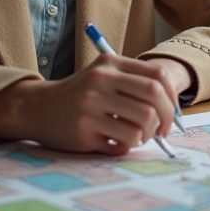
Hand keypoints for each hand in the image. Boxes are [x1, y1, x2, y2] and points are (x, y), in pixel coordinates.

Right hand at [0, 55, 181, 153]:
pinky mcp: (84, 129)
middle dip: (165, 119)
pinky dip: (126, 147)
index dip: (172, 97)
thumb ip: (134, 84)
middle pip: (154, 98)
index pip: (157, 75)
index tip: (172, 113)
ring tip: (136, 137)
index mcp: (110, 63)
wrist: (38, 108)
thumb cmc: (80, 95)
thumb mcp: (103, 76)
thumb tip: (172, 111)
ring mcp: (91, 105)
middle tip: (162, 131)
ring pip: (142, 123)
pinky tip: (115, 143)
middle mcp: (101, 80)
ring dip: (146, 136)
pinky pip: (123, 142)